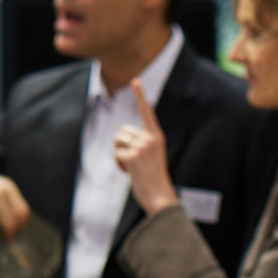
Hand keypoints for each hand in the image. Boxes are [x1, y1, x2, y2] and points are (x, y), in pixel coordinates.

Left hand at [113, 82, 178, 215]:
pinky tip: (130, 173)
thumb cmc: (154, 179)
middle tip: (135, 163)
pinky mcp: (134, 156)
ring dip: (119, 155)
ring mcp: (143, 146)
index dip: (140, 96)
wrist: (160, 196)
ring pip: (118, 141)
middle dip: (122, 146)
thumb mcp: (150, 157)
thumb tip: (120, 136)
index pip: (147, 113)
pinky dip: (120, 165)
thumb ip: (140, 144)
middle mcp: (151, 138)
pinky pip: (117, 155)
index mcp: (157, 137)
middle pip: (123, 131)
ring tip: (133, 167)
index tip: (135, 81)